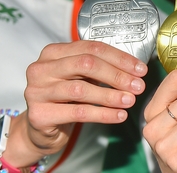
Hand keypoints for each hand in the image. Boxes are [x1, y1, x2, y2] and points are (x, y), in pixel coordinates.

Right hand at [4, 41, 147, 166]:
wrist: (41, 129)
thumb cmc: (64, 99)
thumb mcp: (80, 78)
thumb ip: (100, 69)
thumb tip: (135, 71)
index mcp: (53, 52)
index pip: (91, 48)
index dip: (119, 58)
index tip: (140, 69)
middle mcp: (41, 68)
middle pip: (86, 64)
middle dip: (116, 75)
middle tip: (137, 85)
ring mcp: (37, 91)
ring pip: (81, 89)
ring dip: (110, 95)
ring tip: (130, 100)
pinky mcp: (39, 115)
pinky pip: (78, 113)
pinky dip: (103, 114)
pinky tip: (119, 115)